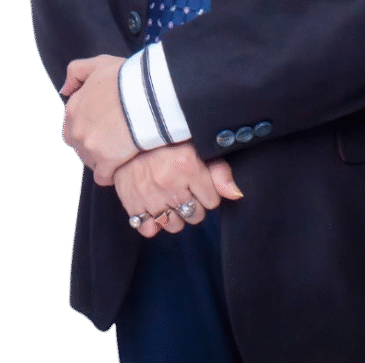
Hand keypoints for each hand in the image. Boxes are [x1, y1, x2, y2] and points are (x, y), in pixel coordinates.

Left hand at [60, 54, 138, 184]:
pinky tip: (123, 163)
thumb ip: (76, 72)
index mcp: (73, 108)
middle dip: (95, 143)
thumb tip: (64, 90)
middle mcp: (77, 130)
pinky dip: (111, 173)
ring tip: (122, 148)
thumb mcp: (99, 63)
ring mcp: (90, 148)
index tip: (106, 122)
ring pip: (90, 161)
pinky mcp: (106, 162)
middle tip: (115, 135)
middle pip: (81, 144)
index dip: (91, 124)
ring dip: (103, 158)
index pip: (73, 124)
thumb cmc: (127, 77)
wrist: (148, 94)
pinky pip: (103, 176)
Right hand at [113, 142, 243, 238]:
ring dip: (175, 215)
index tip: (199, 181)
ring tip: (170, 197)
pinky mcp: (131, 203)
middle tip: (184, 188)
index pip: (212, 201)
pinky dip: (153, 222)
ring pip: (175, 225)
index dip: (208, 192)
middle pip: (195, 215)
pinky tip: (155, 207)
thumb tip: (236, 194)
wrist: (128, 134)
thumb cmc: (168, 139)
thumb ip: (219, 170)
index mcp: (187, 165)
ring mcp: (149, 195)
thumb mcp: (197, 146)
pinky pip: (150, 230)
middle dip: (194, 204)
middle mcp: (168, 182)